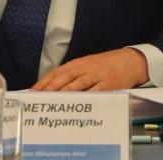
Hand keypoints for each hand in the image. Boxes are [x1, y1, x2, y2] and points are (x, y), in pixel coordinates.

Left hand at [32, 47, 147, 90]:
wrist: (128, 60)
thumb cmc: (104, 66)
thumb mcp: (85, 66)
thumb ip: (71, 75)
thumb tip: (53, 87)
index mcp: (76, 64)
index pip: (56, 73)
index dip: (44, 82)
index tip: (33, 91)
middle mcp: (84, 68)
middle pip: (64, 77)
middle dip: (50, 87)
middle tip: (40, 96)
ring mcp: (96, 75)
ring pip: (78, 83)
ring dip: (65, 91)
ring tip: (54, 99)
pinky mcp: (109, 83)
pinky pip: (97, 90)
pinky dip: (87, 95)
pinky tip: (80, 101)